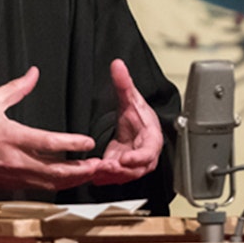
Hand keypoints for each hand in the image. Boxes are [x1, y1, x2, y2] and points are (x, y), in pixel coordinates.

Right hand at [0, 67, 102, 197]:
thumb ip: (16, 88)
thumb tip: (33, 73)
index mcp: (11, 138)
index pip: (50, 143)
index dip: (73, 144)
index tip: (88, 142)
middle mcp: (14, 161)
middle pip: (55, 172)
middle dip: (80, 171)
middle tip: (97, 165)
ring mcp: (11, 177)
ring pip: (48, 184)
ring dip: (70, 181)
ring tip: (87, 174)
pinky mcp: (7, 186)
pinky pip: (35, 188)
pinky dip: (52, 185)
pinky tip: (63, 180)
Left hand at [92, 59, 164, 185]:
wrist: (139, 127)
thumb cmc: (140, 117)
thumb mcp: (131, 99)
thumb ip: (124, 83)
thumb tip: (117, 65)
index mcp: (151, 140)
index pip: (148, 152)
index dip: (138, 157)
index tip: (125, 159)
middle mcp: (145, 156)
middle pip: (135, 169)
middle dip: (120, 171)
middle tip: (104, 167)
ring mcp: (133, 165)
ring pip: (124, 176)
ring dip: (110, 176)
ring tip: (95, 172)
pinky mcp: (122, 170)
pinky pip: (114, 177)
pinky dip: (104, 177)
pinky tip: (92, 174)